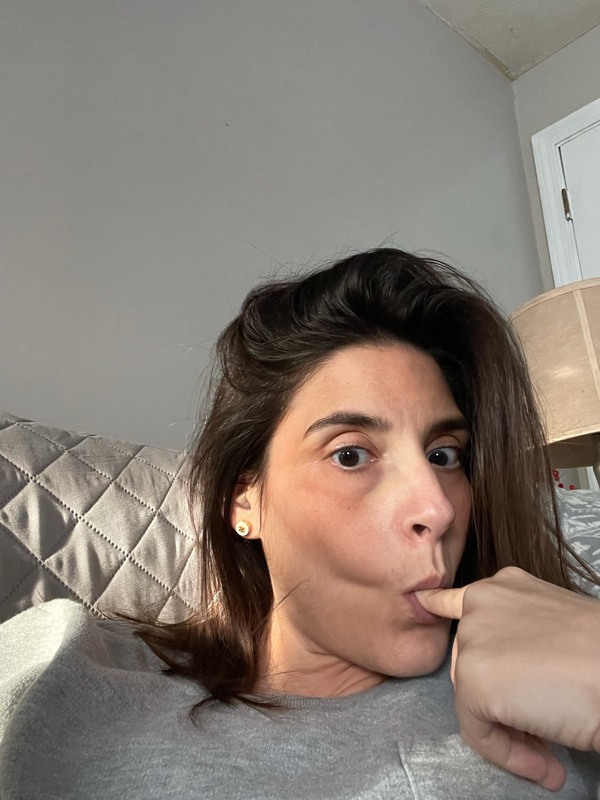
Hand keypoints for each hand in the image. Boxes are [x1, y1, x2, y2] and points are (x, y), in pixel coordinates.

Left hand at [416, 567, 599, 791]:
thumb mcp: (553, 628)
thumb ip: (516, 641)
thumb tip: (507, 684)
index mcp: (502, 587)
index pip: (453, 601)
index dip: (437, 610)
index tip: (423, 607)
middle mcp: (479, 603)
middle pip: (468, 665)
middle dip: (499, 703)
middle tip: (538, 734)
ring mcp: (472, 639)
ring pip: (472, 701)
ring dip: (507, 735)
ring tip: (546, 755)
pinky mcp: (473, 678)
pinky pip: (478, 731)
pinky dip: (508, 756)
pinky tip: (546, 763)